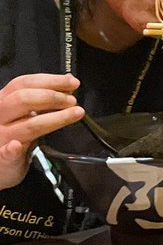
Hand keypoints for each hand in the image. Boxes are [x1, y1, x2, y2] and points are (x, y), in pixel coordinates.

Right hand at [0, 73, 83, 189]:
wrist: (0, 163)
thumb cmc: (13, 135)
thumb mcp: (25, 112)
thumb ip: (44, 98)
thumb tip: (67, 82)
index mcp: (4, 100)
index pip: (24, 83)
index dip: (51, 81)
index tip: (72, 83)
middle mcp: (0, 116)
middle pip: (23, 99)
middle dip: (53, 97)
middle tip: (72, 101)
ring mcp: (1, 136)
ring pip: (28, 125)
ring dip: (56, 118)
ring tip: (74, 114)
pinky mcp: (3, 158)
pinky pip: (5, 153)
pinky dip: (10, 150)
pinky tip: (16, 146)